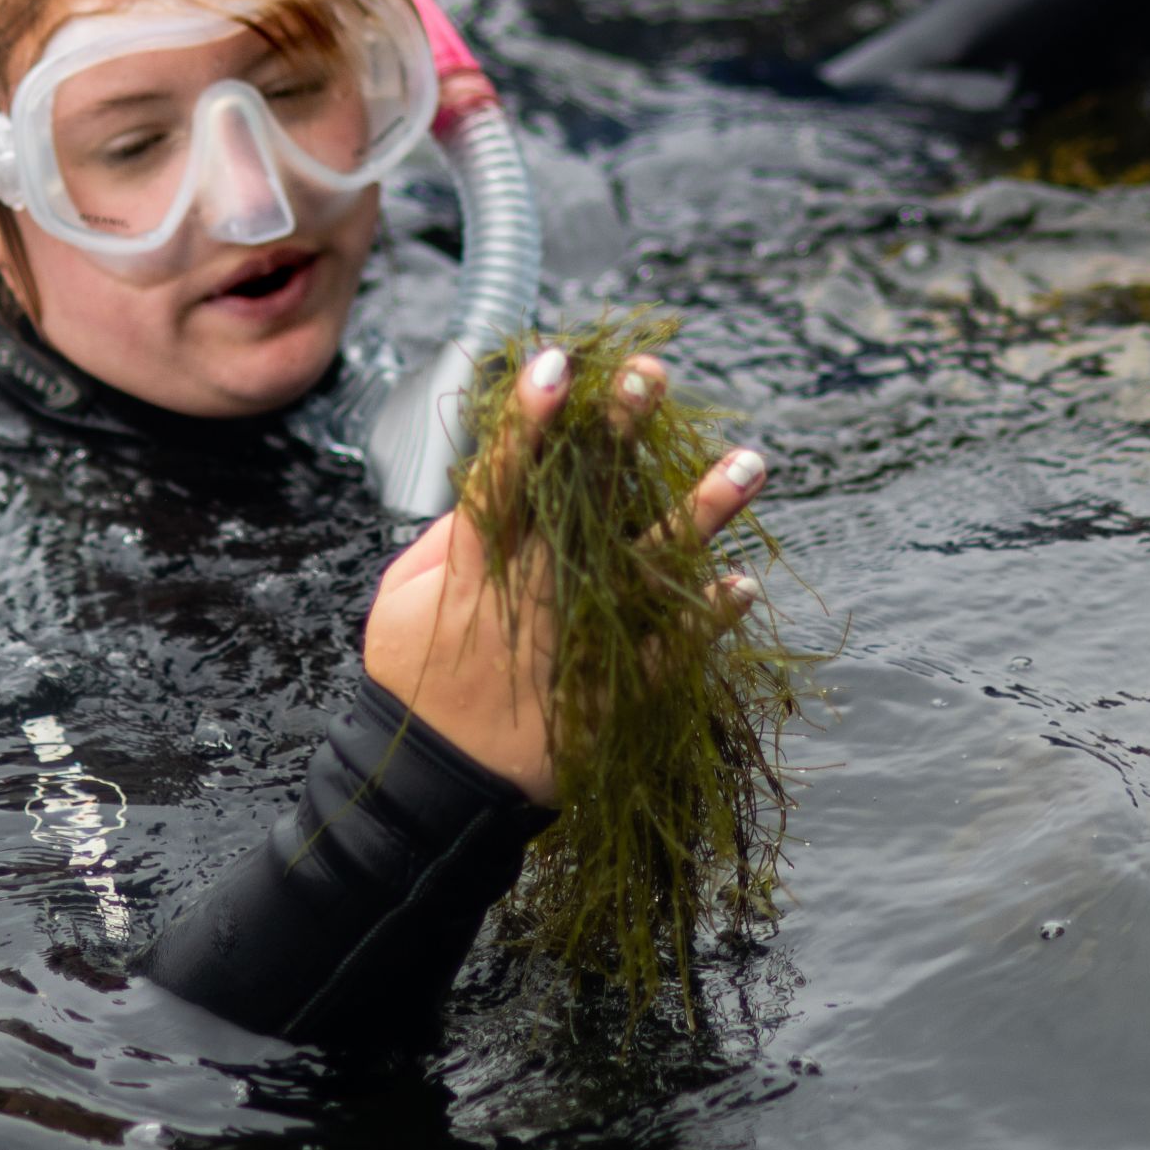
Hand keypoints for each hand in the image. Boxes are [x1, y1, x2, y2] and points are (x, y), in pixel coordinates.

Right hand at [357, 347, 768, 801]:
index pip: (504, 478)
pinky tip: (742, 583)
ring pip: (646, 568)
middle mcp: (539, 595)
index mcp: (479, 568)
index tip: (556, 362)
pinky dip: (705, 620)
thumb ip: (444, 540)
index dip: (529, 419)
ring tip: (750, 462)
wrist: (440, 787)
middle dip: (617, 434)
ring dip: (701, 513)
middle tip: (652, 374)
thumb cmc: (417, 682)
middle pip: (584, 503)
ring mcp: (584, 643)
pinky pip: (670, 653)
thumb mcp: (399, 603)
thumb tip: (491, 476)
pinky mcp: (617, 693)